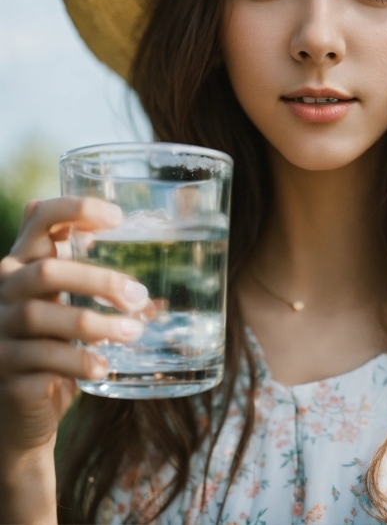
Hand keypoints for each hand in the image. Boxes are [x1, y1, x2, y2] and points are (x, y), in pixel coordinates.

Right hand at [0, 196, 146, 476]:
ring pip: (44, 318)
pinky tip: (104, 367)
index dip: (74, 209)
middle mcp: (3, 292)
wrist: (20, 410)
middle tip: (139, 296)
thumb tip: (127, 236)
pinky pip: (43, 361)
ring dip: (97, 325)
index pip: (39, 218)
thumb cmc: (50, 344)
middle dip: (99, 281)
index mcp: (21, 264)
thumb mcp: (61, 301)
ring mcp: (0, 333)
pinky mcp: (4, 371)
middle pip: (48, 272)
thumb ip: (79, 269)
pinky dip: (79, 363)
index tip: (118, 216)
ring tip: (133, 332)